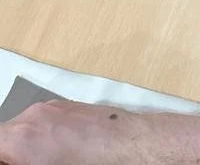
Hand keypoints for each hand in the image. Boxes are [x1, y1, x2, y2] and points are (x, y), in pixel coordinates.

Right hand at [0, 101, 157, 164]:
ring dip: (24, 146)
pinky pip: (42, 120)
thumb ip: (19, 163)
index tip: (9, 162)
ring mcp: (51, 106)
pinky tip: (58, 153)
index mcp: (19, 138)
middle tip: (22, 164)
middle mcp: (32, 116)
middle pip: (5, 134)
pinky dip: (41, 137)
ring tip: (43, 160)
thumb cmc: (87, 163)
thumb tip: (13, 159)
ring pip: (22, 127)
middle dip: (9, 153)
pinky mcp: (67, 104)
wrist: (123, 144)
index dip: (2, 157)